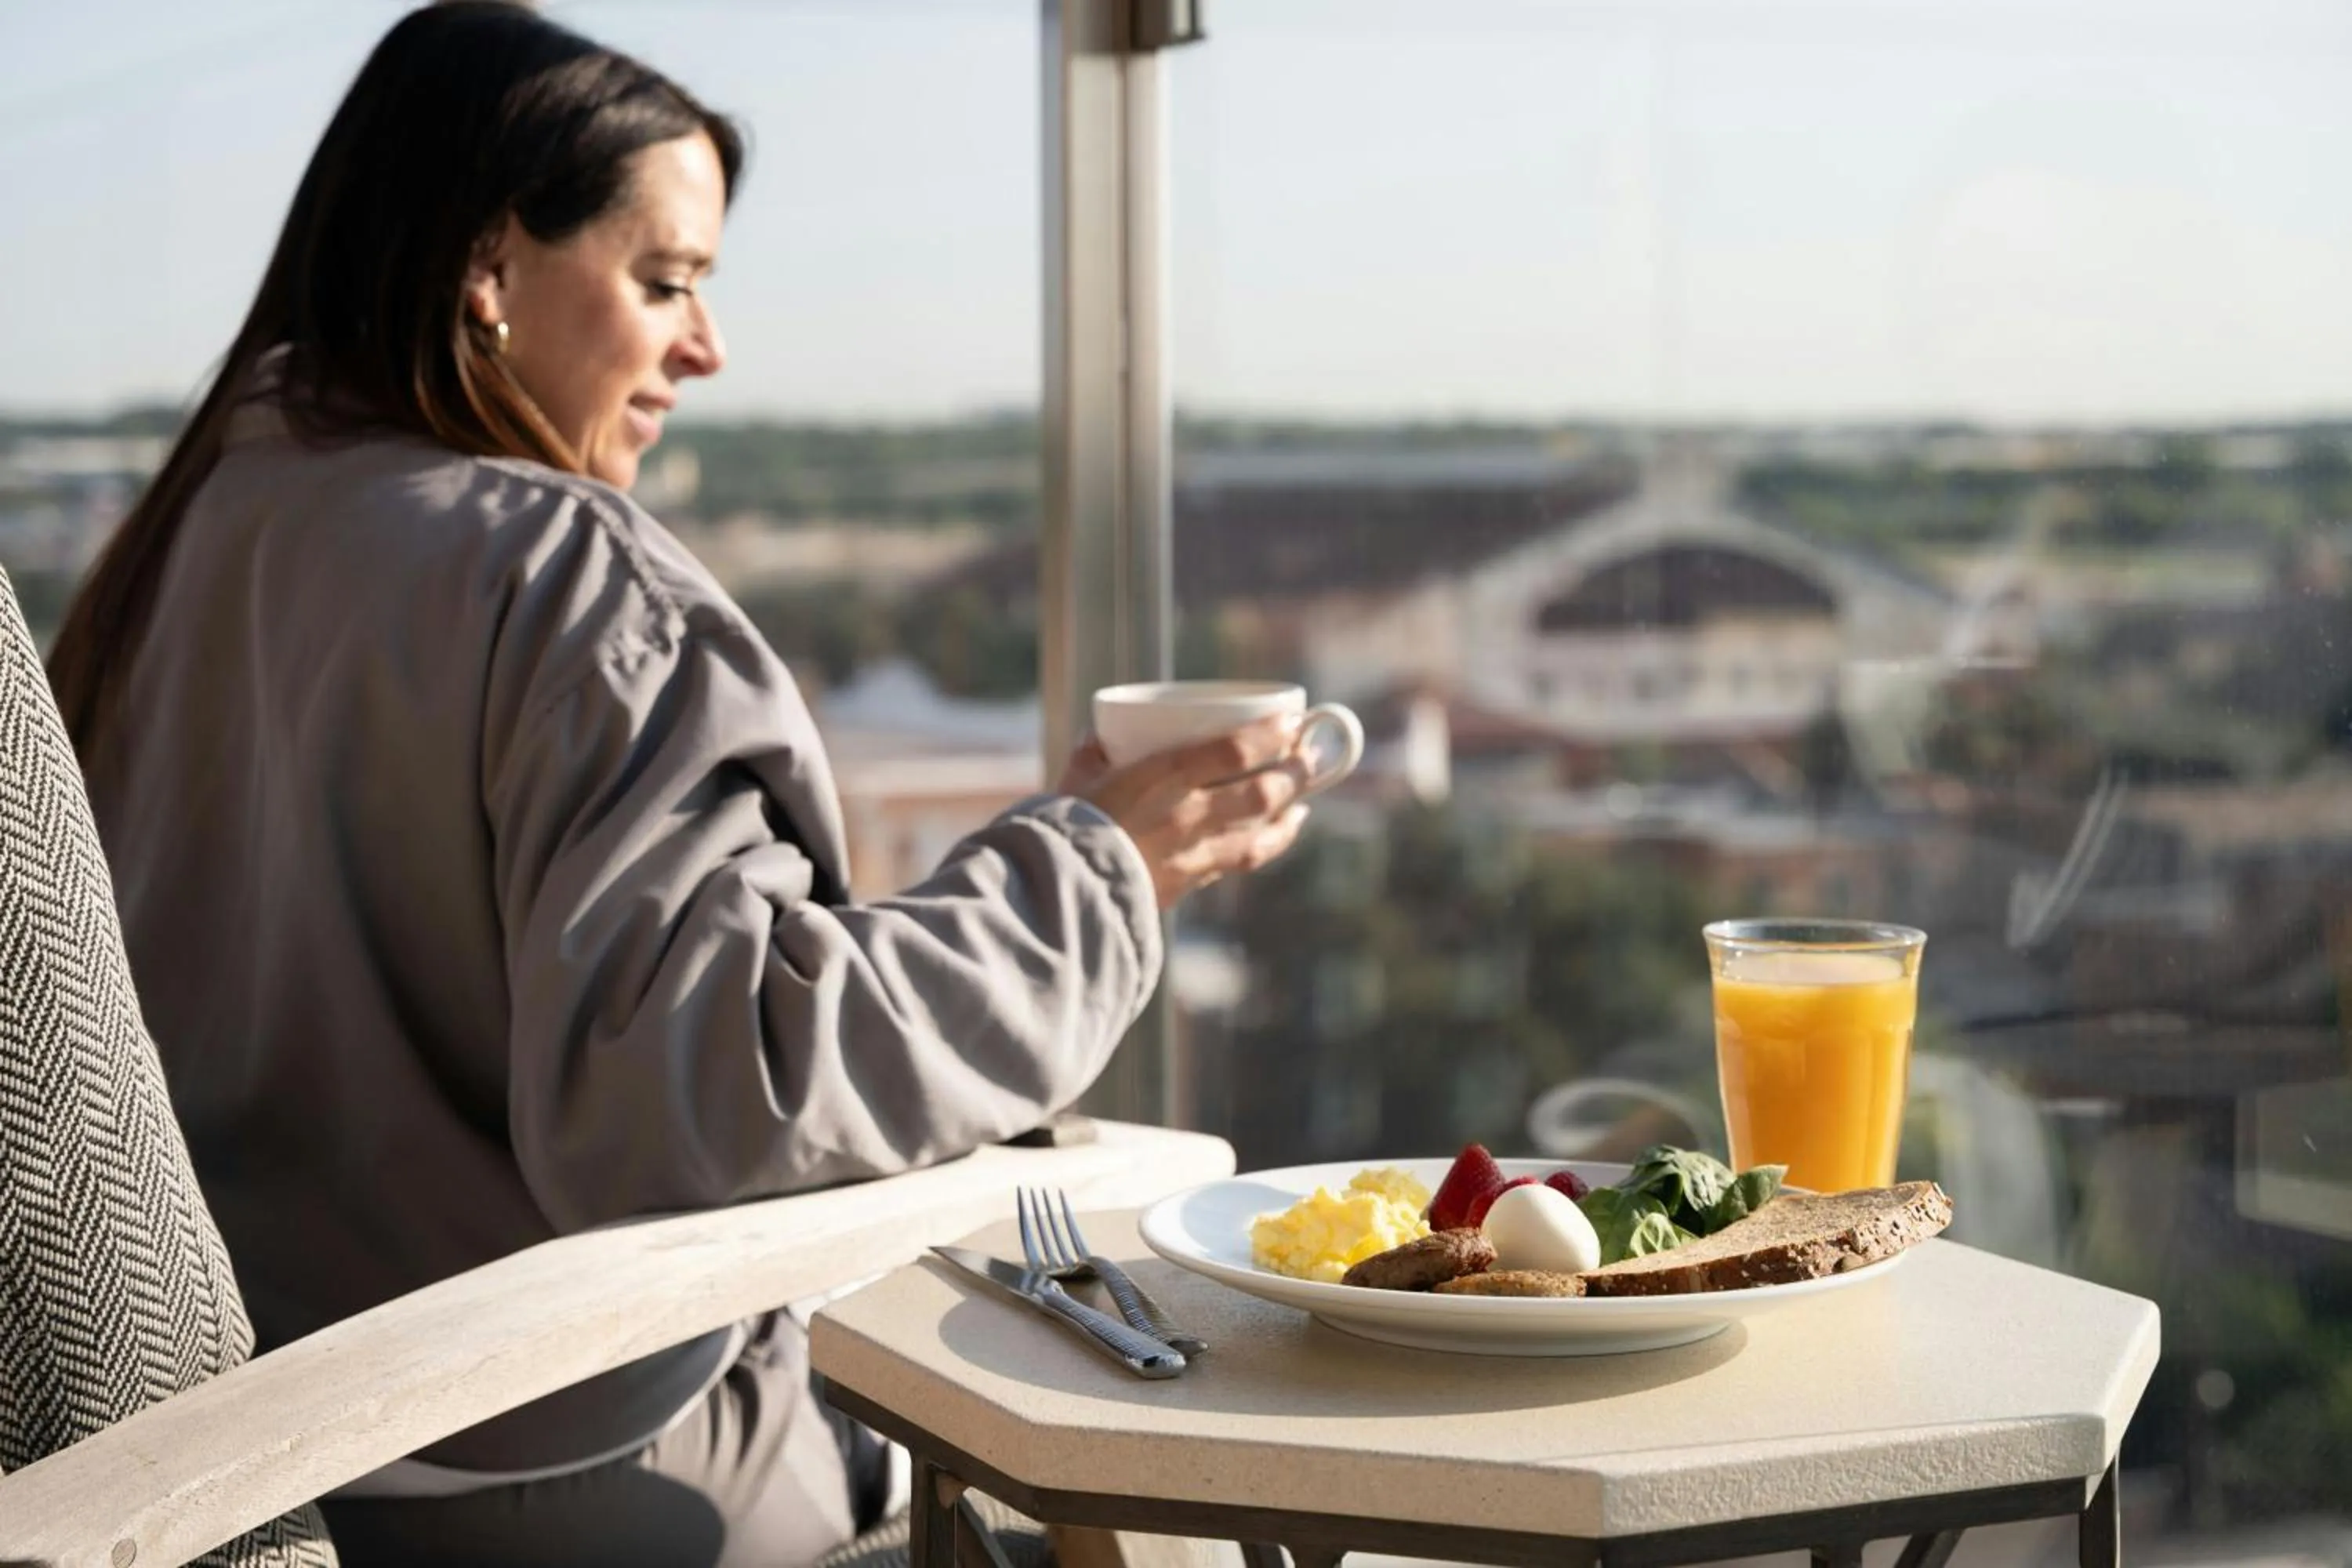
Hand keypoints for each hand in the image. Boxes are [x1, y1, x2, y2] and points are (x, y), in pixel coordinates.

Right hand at [1059, 717, 1311, 908]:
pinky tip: (1279, 833)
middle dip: (1295, 772)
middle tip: (1309, 755)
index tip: (1291, 720)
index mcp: (1163, 779)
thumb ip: (1093, 754)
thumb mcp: (1075, 779)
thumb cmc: (1062, 829)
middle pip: (1263, 791)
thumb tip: (1099, 738)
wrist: (1060, 892)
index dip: (1271, 734)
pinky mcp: (1190, 882)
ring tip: (1303, 798)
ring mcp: (1195, 852)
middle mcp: (1190, 815)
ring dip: (1290, 811)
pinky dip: (1268, 843)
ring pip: (1262, 831)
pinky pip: (1242, 860)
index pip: (1234, 749)